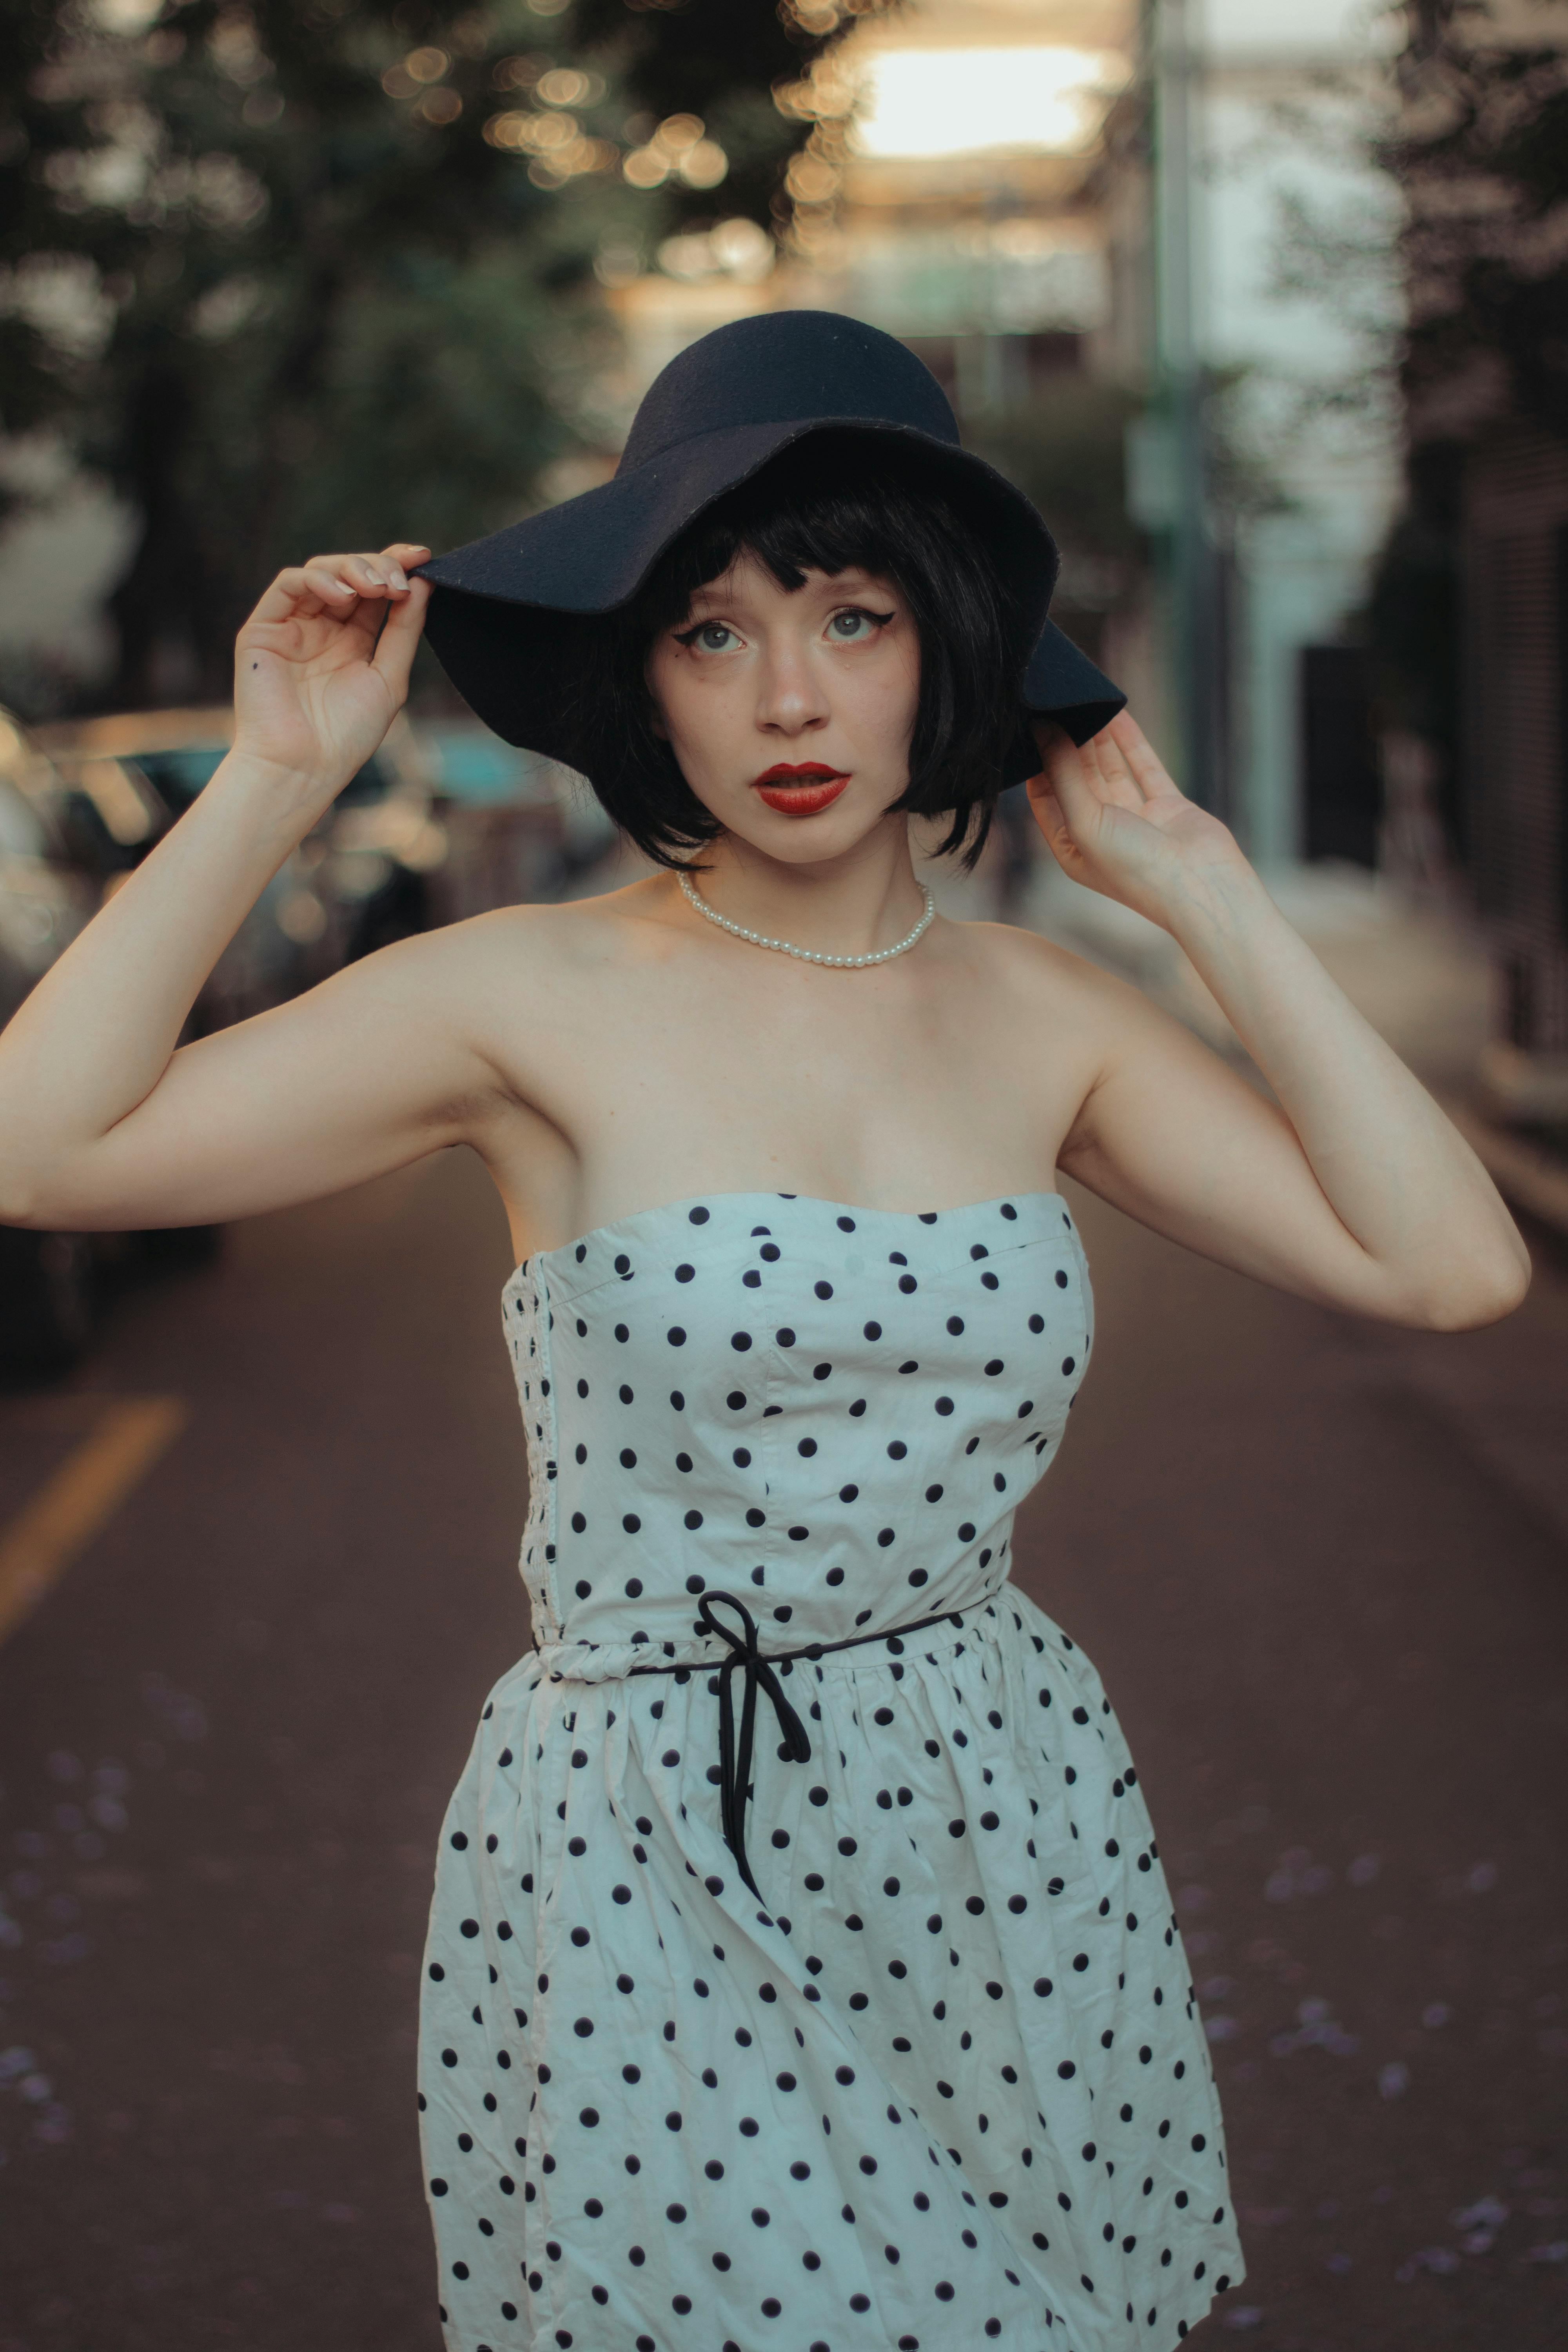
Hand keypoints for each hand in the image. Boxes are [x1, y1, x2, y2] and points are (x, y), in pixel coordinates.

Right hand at [232, 545, 431, 798]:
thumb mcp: (388, 677)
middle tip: (400, 580)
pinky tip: (345, 597)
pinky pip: (289, 584)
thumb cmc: (345, 735)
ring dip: (353, 569)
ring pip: (320, 571)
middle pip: (350, 574)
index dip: (397, 568)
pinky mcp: (263, 628)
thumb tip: (424, 584)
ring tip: (378, 587)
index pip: (374, 591)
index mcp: (349, 641)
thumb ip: (404, 629)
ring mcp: (290, 626)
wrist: (303, 767)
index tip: (424, 558)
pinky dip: (319, 580)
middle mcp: (319, 629)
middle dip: (379, 567)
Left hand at [1025, 710, 1247, 928]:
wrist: (1200, 886)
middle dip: (1067, 745)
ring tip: (1082, 703)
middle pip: (1076, 780)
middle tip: (1057, 707)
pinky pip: (1143, 766)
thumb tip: (1043, 732)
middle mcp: (1100, 834)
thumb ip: (1063, 776)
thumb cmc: (1135, 869)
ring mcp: (1134, 819)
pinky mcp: (1165, 806)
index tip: (1031, 729)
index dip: (1038, 765)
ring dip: (1097, 739)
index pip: (1046, 798)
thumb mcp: (1085, 822)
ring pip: (1110, 770)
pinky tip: (1116, 714)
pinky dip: (1130, 742)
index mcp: (1072, 848)